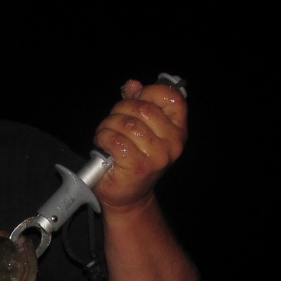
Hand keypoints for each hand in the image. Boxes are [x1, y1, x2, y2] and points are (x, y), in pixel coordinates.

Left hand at [92, 78, 187, 211]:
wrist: (129, 196)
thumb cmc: (134, 159)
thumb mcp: (141, 129)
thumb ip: (139, 104)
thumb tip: (133, 84)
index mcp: (178, 131)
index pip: (172, 98)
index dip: (150, 92)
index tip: (136, 98)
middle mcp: (173, 144)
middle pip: (143, 108)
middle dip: (120, 110)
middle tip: (113, 121)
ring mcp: (157, 157)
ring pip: (126, 123)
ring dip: (108, 125)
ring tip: (106, 134)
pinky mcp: (137, 167)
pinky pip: (115, 140)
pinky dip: (103, 138)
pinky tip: (102, 144)